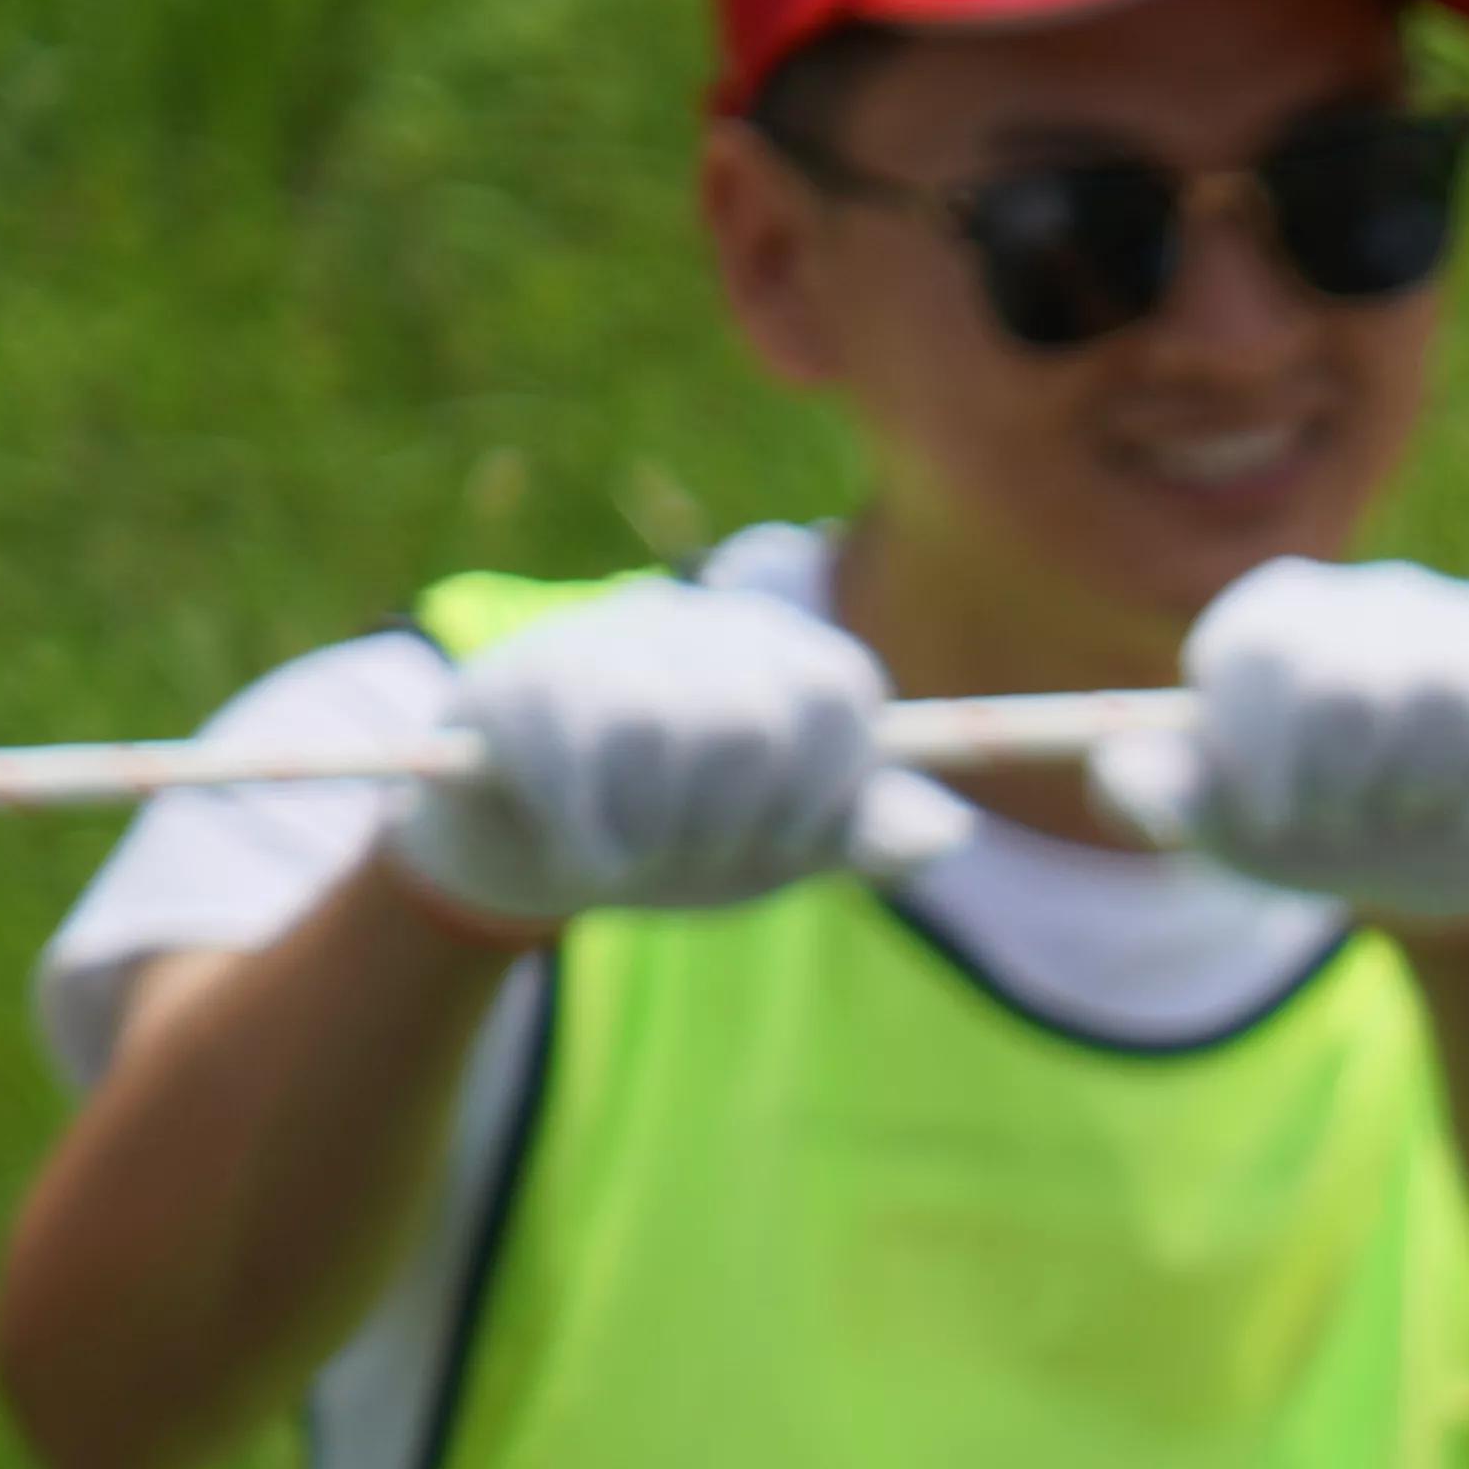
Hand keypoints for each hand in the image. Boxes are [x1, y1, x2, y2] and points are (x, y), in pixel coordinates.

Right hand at [390, 583, 952, 936]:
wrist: (517, 842)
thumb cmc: (672, 834)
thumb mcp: (779, 843)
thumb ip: (862, 833)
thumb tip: (951, 831)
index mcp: (772, 647)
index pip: (842, 690)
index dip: (828, 788)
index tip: (787, 839)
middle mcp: (691, 618)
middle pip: (760, 722)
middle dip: (738, 824)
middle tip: (695, 850)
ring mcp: (600, 642)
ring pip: (676, 738)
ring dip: (664, 839)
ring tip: (636, 846)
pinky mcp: (522, 686)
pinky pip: (587, 781)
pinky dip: (598, 850)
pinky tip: (584, 851)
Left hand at [1102, 557, 1468, 930]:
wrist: (1427, 862)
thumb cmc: (1309, 827)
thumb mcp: (1219, 823)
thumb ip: (1149, 792)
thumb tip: (1127, 765)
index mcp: (1274, 619)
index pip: (1262, 660)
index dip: (1265, 758)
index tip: (1276, 822)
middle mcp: (1368, 595)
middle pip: (1348, 690)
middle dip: (1341, 789)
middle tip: (1343, 822)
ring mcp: (1462, 618)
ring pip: (1444, 705)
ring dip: (1417, 795)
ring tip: (1406, 812)